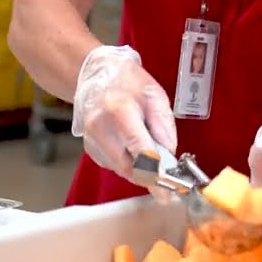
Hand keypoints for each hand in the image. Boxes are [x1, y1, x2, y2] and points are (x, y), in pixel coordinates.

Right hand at [72, 45, 177, 201]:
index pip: (140, 149)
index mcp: (119, 110)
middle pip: (129, 167)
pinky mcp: (91, 149)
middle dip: (151, 178)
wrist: (95, 75)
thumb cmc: (127, 82)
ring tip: (156, 163)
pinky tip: (137, 152)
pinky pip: (115, 165)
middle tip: (169, 187)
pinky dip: (130, 164)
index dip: (157, 171)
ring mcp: (92, 140)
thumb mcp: (154, 94)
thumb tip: (170, 153)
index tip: (170, 187)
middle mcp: (100, 128)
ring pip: (122, 169)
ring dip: (142, 172)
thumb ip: (164, 124)